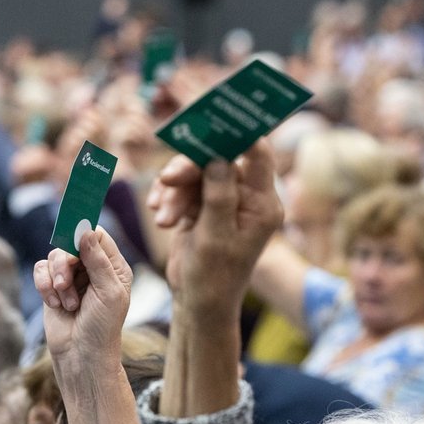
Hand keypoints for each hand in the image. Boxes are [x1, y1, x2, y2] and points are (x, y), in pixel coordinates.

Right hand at [34, 228, 131, 362]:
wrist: (81, 355)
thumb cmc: (102, 326)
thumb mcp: (108, 292)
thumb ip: (98, 260)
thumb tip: (85, 231)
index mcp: (113, 267)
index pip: (97, 235)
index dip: (82, 232)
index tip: (72, 240)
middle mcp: (92, 268)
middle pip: (70, 243)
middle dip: (65, 264)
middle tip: (64, 284)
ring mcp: (71, 277)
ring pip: (53, 257)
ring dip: (56, 280)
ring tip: (67, 303)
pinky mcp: (52, 288)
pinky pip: (40, 271)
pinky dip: (44, 286)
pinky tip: (54, 304)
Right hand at [148, 140, 282, 311]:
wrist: (199, 303)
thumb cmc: (214, 276)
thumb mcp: (215, 236)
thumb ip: (219, 194)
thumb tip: (218, 156)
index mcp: (263, 204)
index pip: (258, 154)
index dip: (238, 133)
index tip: (212, 120)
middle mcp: (248, 198)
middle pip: (219, 160)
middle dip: (189, 170)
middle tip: (166, 180)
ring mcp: (226, 201)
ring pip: (196, 173)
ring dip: (174, 191)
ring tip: (163, 218)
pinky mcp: (205, 207)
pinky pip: (185, 188)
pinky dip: (170, 198)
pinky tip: (160, 216)